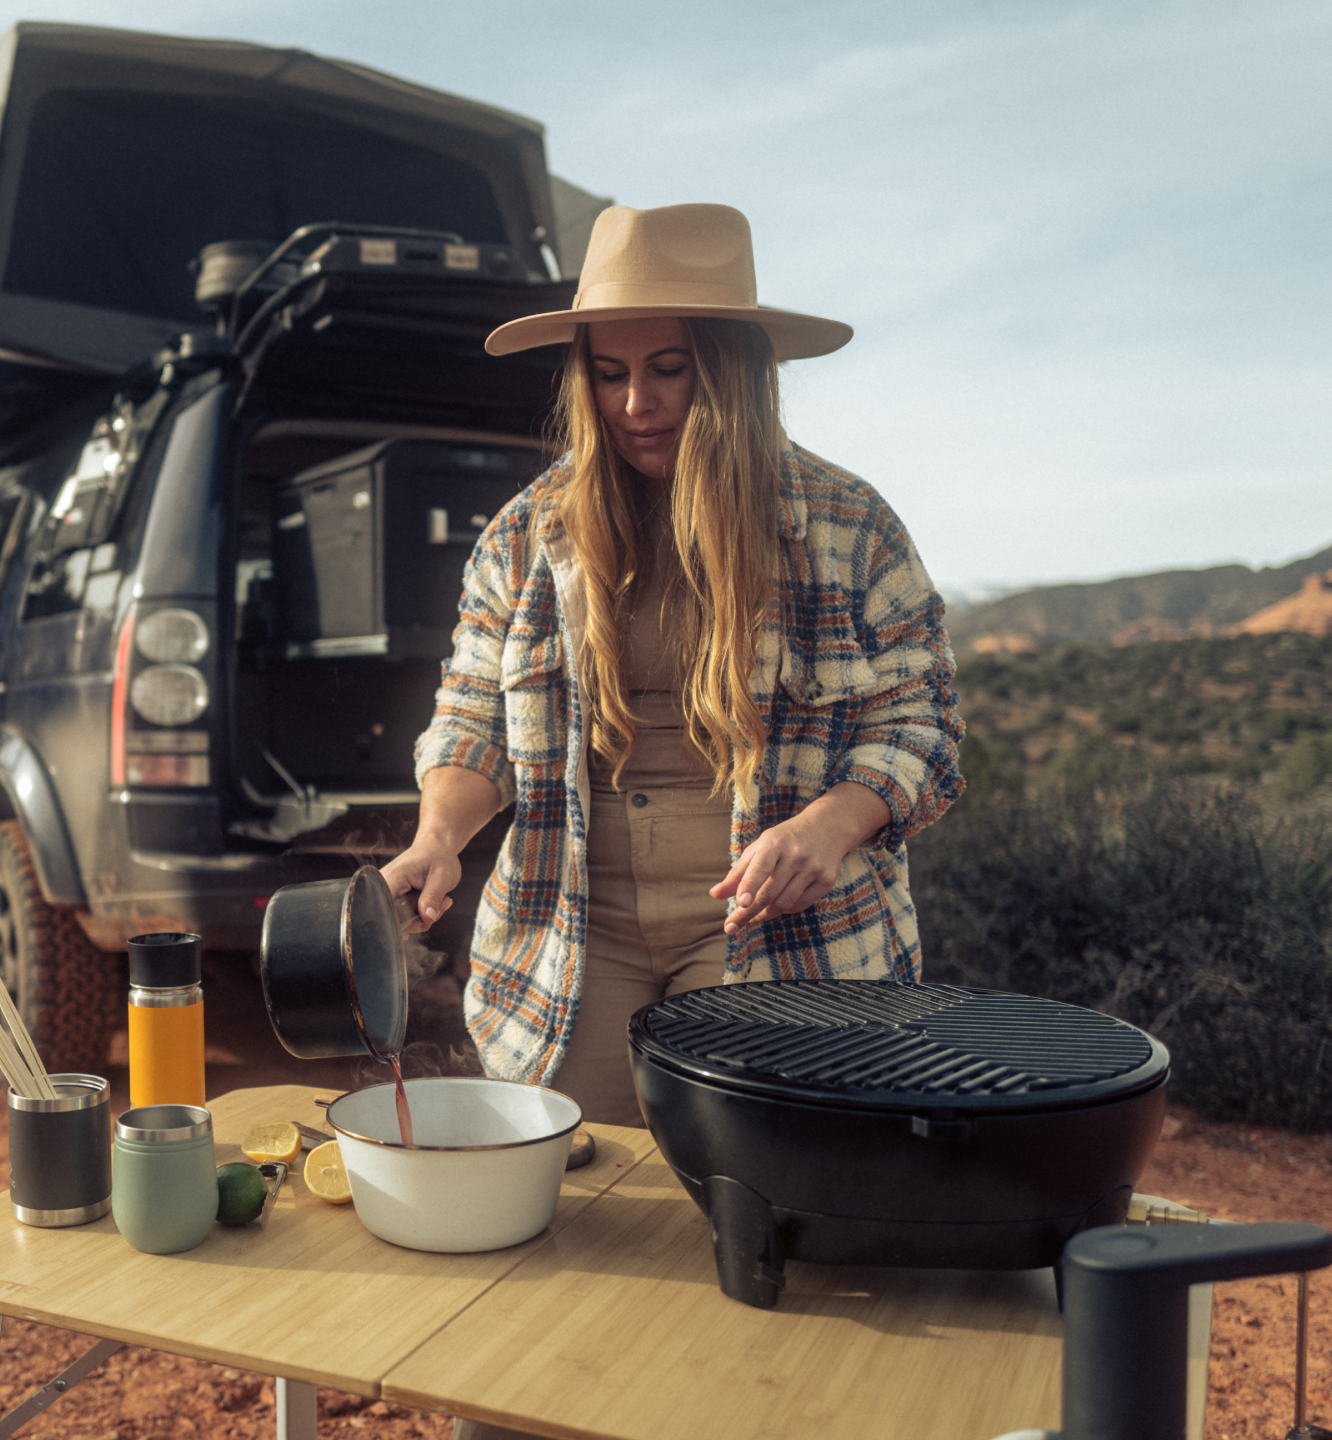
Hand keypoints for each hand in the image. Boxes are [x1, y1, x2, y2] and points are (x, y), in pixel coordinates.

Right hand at [380, 836, 461, 934]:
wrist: (436, 848)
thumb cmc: (439, 857)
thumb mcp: (442, 876)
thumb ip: (433, 897)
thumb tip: (427, 918)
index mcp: (393, 877)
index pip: (384, 907)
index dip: (398, 922)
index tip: (417, 925)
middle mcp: (385, 886)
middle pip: (394, 918)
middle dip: (420, 920)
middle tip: (442, 905)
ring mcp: (389, 894)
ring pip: (402, 921)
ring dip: (424, 917)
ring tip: (442, 901)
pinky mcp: (395, 900)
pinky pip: (406, 917)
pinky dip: (422, 915)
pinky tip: (435, 903)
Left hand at [709, 782, 892, 933]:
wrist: (828, 827)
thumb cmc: (786, 839)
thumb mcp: (760, 847)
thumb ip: (738, 872)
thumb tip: (714, 895)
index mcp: (775, 842)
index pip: (760, 867)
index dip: (749, 886)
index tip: (739, 903)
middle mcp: (796, 854)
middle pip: (769, 892)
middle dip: (748, 913)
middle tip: (731, 926)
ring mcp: (813, 868)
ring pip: (785, 903)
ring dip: (765, 915)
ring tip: (753, 917)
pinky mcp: (827, 880)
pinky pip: (802, 904)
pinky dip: (786, 910)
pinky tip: (777, 908)